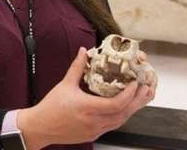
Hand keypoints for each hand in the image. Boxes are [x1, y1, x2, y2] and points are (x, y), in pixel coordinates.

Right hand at [17, 47, 155, 149]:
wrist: (40, 128)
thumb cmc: (51, 108)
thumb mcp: (65, 84)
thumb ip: (77, 67)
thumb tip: (84, 51)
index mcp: (87, 108)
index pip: (116, 104)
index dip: (129, 95)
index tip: (134, 84)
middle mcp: (93, 122)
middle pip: (123, 114)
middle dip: (138, 102)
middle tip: (146, 89)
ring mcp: (94, 131)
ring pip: (120, 121)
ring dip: (132, 109)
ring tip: (141, 97)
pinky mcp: (93, 135)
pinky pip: (112, 126)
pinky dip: (122, 116)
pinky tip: (126, 108)